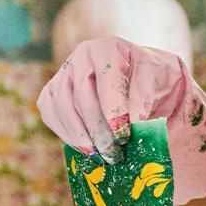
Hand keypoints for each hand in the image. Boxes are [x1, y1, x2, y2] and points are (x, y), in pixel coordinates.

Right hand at [34, 37, 205, 205]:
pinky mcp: (53, 90)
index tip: (123, 136)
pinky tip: (84, 148)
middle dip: (98, 129)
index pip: (107, 79)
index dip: (114, 110)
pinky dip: (65, 133)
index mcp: (108, 48)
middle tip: (113, 155)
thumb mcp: (154, 84)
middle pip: (82, 96)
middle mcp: (81, 56)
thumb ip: (143, 101)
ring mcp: (64, 72)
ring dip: (80, 136)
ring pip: (62, 105)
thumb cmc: (148, 79)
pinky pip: (50, 112)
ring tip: (99, 157)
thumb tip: (133, 125)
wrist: (136, 77)